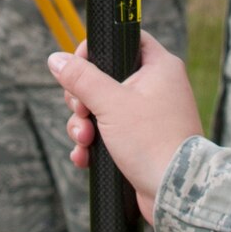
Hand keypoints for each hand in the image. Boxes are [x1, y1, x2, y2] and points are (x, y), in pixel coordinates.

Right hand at [47, 30, 201, 224]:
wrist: (175, 192)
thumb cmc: (151, 141)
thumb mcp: (110, 104)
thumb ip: (81, 78)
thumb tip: (56, 58)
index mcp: (159, 67)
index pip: (124, 39)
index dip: (96, 50)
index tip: (77, 68)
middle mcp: (157, 86)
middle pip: (105, 77)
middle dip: (83, 99)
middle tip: (82, 111)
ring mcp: (149, 115)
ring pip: (102, 108)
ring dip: (84, 125)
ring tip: (84, 141)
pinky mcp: (141, 140)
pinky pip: (108, 133)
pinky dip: (94, 144)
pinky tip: (84, 157)